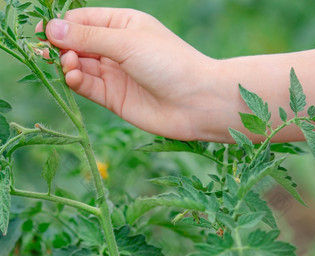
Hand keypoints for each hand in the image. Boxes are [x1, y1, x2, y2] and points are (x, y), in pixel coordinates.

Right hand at [38, 8, 218, 140]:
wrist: (195, 102)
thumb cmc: (168, 63)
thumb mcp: (127, 42)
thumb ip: (89, 37)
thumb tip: (51, 28)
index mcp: (123, 24)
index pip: (82, 20)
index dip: (62, 25)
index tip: (45, 31)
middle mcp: (117, 48)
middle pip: (77, 43)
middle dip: (61, 45)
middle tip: (45, 50)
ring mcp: (115, 74)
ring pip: (80, 66)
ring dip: (68, 63)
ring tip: (68, 63)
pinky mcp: (114, 99)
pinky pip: (88, 87)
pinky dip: (76, 81)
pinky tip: (72, 76)